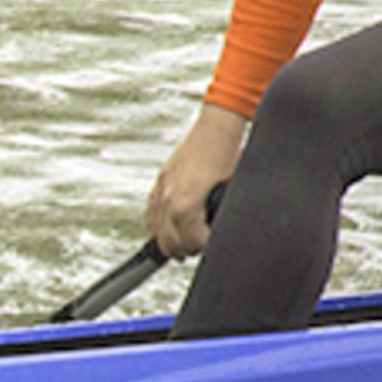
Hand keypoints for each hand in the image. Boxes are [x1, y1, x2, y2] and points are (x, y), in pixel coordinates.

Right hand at [149, 106, 248, 258]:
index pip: (191, 242)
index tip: (212, 246)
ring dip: (170, 242)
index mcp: (186, 206)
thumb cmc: (226, 158)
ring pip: (157, 230)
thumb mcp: (231, 193)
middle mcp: (169, 200)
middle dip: (186, 250)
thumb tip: (225, 231)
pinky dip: (156, 226)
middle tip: (198, 250)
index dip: (204, 248)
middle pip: (170, 242)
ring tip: (183, 248)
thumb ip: (222, 216)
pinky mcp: (160, 181)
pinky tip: (165, 230)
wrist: (215, 132)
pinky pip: (150, 213)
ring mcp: (162, 190)